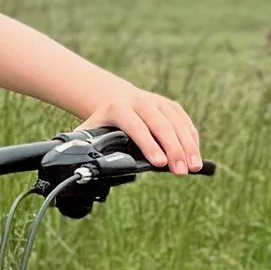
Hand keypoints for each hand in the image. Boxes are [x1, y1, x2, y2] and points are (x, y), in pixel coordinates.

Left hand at [76, 82, 201, 174]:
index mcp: (119, 108)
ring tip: (193, 168)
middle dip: (174, 150)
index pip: (136, 127)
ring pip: (177, 123)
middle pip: (162, 125)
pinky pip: (184, 122)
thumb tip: (75, 165)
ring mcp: (158, 102)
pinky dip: (191, 138)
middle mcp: (140, 102)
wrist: (114, 97)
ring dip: (188, 146)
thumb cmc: (102, 123)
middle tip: (182, 171)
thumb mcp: (89, 131)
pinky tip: (195, 155)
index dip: (149, 145)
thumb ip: (83, 146)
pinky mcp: (170, 105)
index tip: (159, 164)